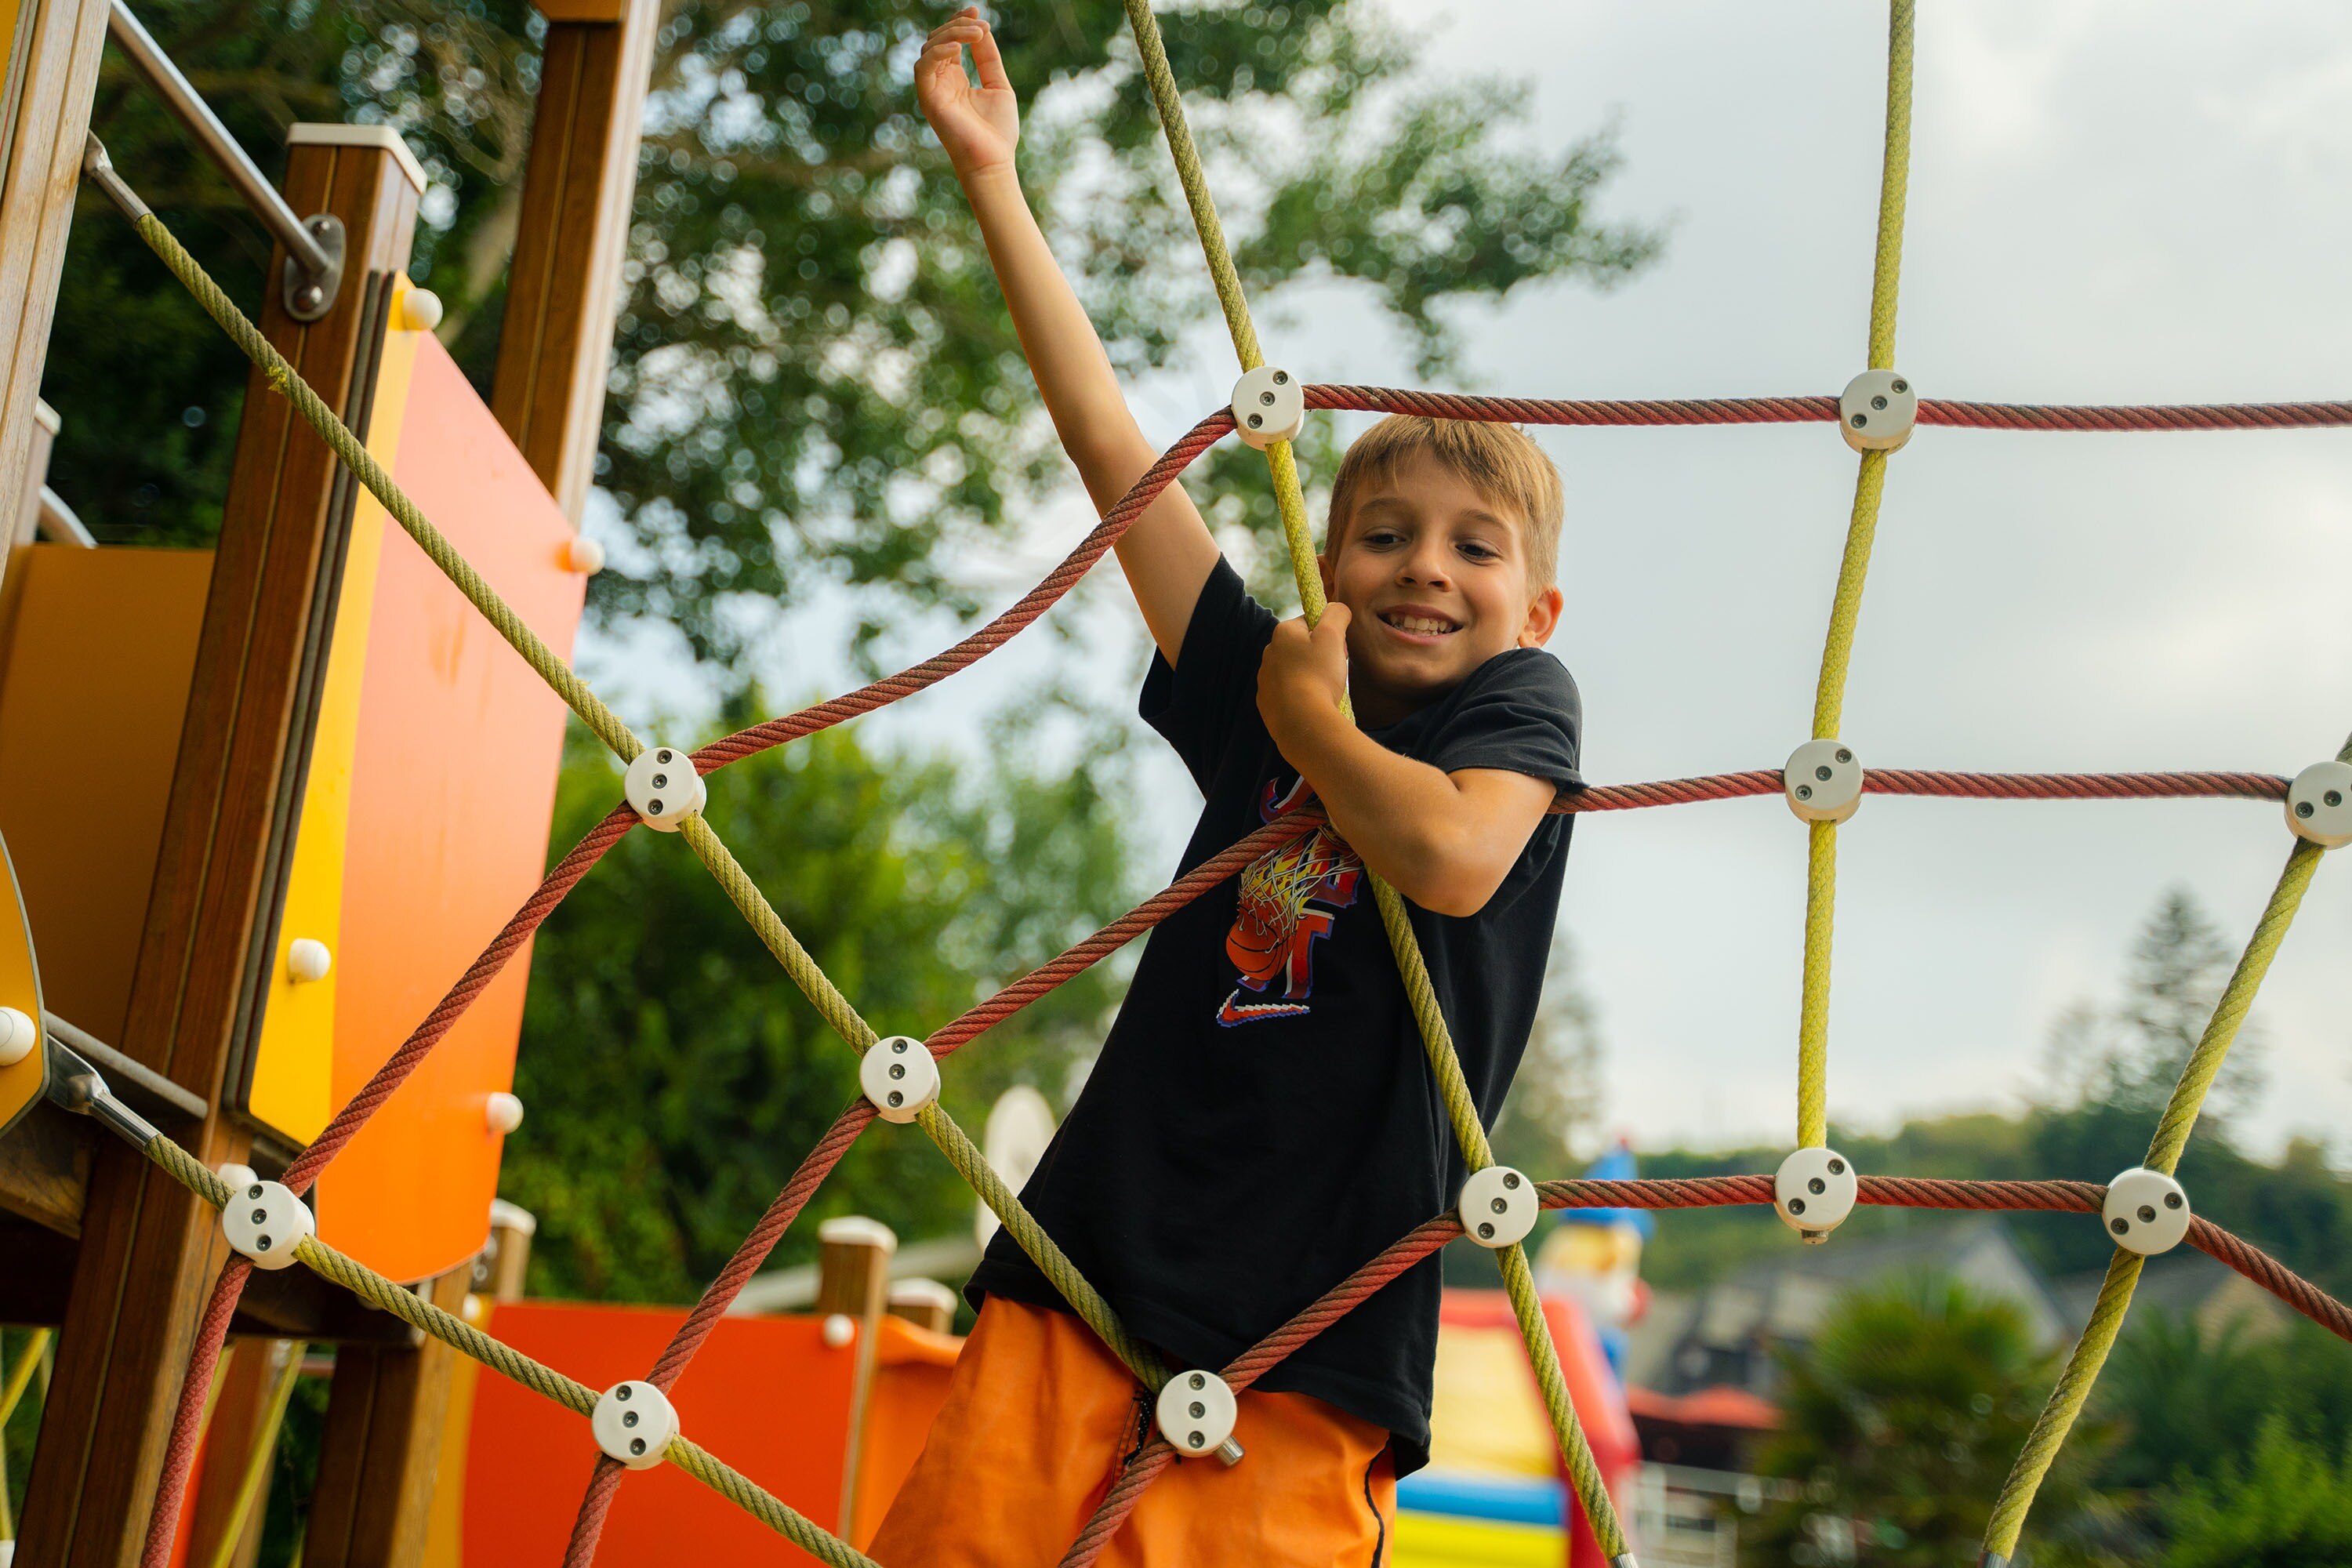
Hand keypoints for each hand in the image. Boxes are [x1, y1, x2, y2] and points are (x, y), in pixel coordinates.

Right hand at [917, 8, 1019, 181]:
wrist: (994, 161)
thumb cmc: (998, 132)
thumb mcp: (998, 85)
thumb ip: (989, 59)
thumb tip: (984, 29)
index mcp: (955, 78)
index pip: (949, 41)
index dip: (960, 22)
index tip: (977, 10)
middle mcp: (940, 82)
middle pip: (938, 40)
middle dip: (958, 25)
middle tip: (981, 25)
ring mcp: (933, 90)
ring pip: (929, 48)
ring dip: (951, 34)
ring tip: (977, 33)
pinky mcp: (928, 100)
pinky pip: (923, 67)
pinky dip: (939, 52)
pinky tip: (959, 47)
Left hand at [1257, 603, 1351, 757]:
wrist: (1302, 722)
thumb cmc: (1318, 675)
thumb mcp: (1333, 635)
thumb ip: (1337, 613)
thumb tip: (1338, 608)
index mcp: (1282, 633)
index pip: (1311, 623)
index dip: (1331, 634)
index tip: (1340, 650)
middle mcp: (1268, 653)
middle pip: (1302, 647)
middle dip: (1320, 657)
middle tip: (1335, 672)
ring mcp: (1265, 680)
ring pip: (1295, 671)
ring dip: (1311, 677)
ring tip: (1325, 691)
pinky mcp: (1267, 703)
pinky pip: (1288, 694)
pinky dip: (1301, 697)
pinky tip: (1312, 705)